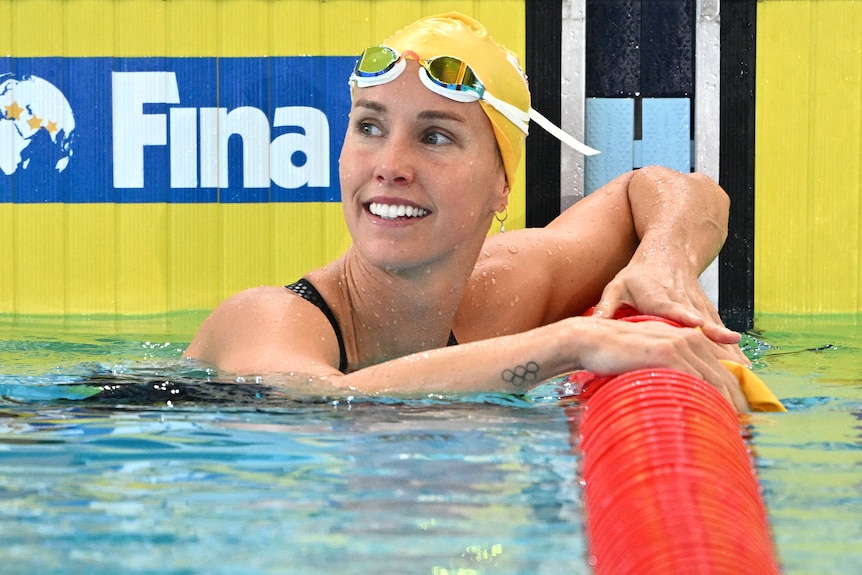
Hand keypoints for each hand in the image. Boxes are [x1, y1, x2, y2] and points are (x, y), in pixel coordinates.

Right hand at [572, 318, 749, 412]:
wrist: (591, 340)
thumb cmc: (618, 352)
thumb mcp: (652, 356)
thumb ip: (673, 368)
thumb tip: (687, 394)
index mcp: (691, 338)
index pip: (723, 369)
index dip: (735, 393)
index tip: (741, 416)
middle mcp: (691, 339)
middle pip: (725, 376)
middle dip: (737, 404)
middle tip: (744, 429)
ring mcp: (680, 345)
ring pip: (714, 382)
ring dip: (725, 408)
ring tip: (731, 431)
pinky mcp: (667, 353)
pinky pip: (694, 382)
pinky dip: (704, 402)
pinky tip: (709, 421)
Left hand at [590, 259, 747, 362]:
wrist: (669, 251)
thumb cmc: (638, 273)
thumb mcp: (617, 286)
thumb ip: (606, 307)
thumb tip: (590, 327)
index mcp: (661, 299)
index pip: (679, 313)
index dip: (694, 324)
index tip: (709, 333)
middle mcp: (685, 303)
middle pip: (704, 328)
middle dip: (719, 350)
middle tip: (732, 372)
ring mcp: (699, 306)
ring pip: (717, 331)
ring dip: (730, 353)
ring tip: (743, 377)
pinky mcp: (708, 310)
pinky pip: (721, 332)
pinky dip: (732, 349)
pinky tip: (742, 368)